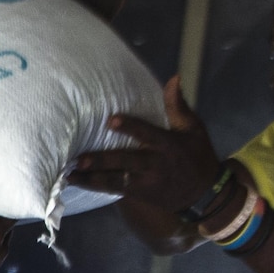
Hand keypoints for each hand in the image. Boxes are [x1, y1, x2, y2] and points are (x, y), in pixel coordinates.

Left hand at [70, 76, 220, 215]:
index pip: (147, 134)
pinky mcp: (139, 193)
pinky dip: (96, 187)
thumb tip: (173, 78)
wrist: (204, 194)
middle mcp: (155, 165)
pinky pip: (115, 190)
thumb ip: (178, 105)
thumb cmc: (197, 155)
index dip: (130, 127)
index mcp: (168, 145)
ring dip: (92, 178)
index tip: (111, 120)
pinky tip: (77, 183)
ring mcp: (146, 182)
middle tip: (79, 159)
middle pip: (125, 162)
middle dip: (102, 161)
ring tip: (69, 175)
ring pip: (116, 181)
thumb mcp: (193, 129)